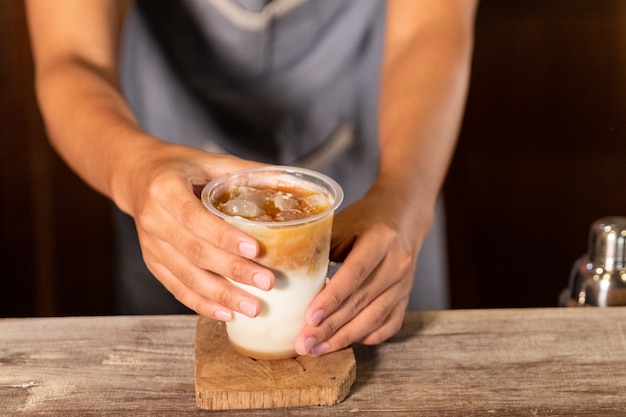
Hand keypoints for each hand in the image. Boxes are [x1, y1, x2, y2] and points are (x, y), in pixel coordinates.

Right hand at [121, 142, 274, 319]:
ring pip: (187, 276)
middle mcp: (153, 220)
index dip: (224, 237)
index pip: (196, 218)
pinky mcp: (153, 262)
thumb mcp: (209, 160)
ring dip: (221, 295)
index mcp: (165, 190)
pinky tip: (226, 313)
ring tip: (252, 307)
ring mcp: (150, 245)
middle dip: (233, 271)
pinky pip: (177, 288)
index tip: (256, 250)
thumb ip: (246, 171)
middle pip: (195, 252)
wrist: (136, 177)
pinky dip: (202, 304)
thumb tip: (291, 180)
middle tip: (266, 283)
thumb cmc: (179, 167)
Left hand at [294, 182, 431, 355]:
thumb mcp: (343, 223)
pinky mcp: (406, 298)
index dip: (332, 298)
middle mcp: (397, 264)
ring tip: (316, 350)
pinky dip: (366, 337)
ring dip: (344, 338)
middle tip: (304, 344)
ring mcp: (404, 284)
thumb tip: (287, 274)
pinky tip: (344, 343)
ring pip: (374, 319)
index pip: (355, 274)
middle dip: (331, 327)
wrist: (403, 217)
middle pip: (361, 302)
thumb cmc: (365, 219)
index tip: (310, 318)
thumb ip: (320, 247)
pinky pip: (388, 325)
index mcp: (380, 240)